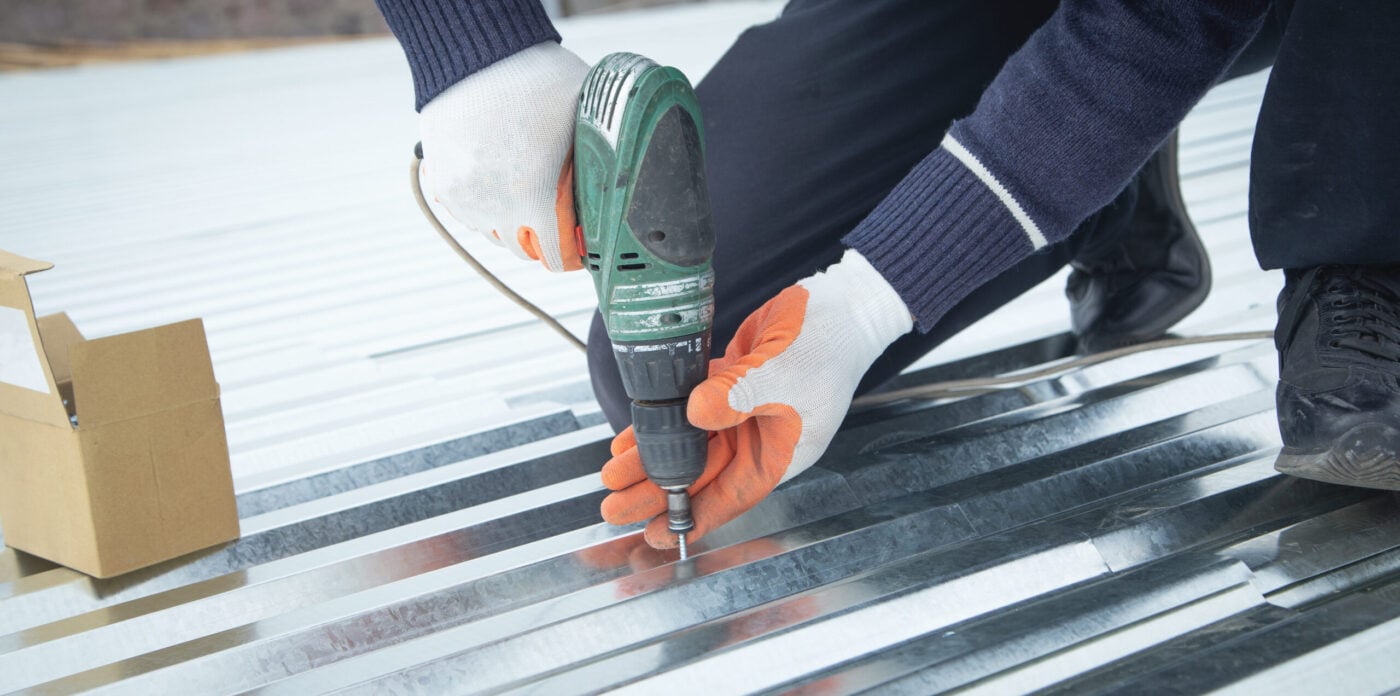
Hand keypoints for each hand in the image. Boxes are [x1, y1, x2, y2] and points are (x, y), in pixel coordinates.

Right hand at [418, 42, 589, 271]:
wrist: (474, 50)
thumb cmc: (538, 78)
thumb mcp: (587, 116)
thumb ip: (602, 159)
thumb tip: (620, 185)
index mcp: (537, 197)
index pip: (558, 258)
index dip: (576, 252)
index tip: (583, 240)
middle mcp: (495, 207)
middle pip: (525, 250)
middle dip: (545, 236)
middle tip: (558, 213)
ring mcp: (464, 197)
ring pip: (493, 233)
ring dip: (512, 221)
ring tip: (527, 190)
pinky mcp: (442, 182)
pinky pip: (466, 213)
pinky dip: (483, 205)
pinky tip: (498, 179)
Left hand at [600, 250, 913, 547]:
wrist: (837, 308)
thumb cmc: (827, 349)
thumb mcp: (783, 377)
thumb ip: (739, 397)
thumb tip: (695, 412)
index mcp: (778, 453)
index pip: (730, 495)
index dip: (693, 516)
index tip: (658, 533)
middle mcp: (756, 440)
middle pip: (701, 475)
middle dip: (658, 491)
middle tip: (616, 506)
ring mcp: (739, 414)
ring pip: (688, 447)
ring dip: (653, 459)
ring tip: (614, 474)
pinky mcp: (725, 388)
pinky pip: (685, 414)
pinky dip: (660, 425)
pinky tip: (629, 440)